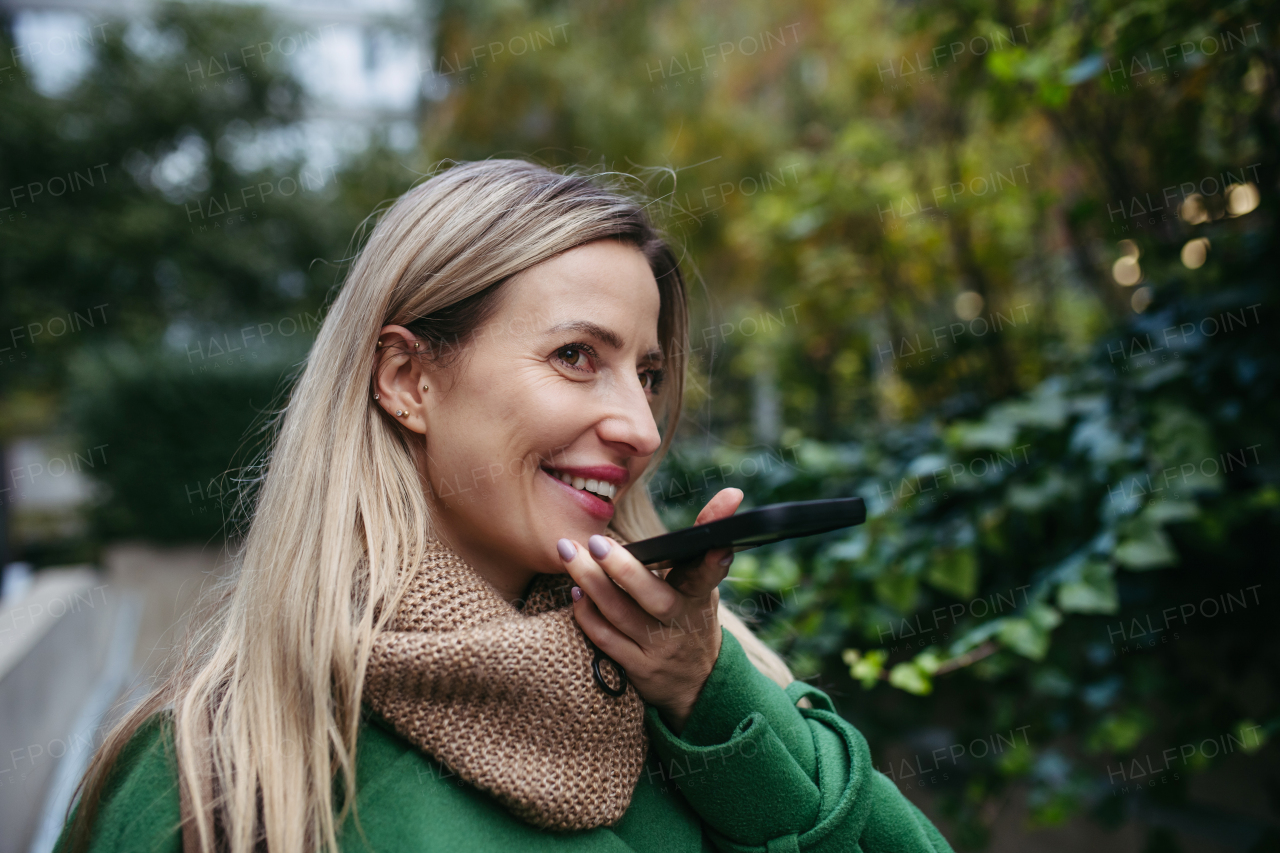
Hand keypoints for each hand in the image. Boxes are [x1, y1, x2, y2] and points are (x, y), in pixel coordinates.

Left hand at [557, 488, 744, 734]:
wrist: (696, 682)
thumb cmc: (692, 615)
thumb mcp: (704, 580)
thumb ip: (707, 535)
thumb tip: (731, 492)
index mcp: (700, 596)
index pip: (709, 574)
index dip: (714, 562)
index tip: (720, 547)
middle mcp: (682, 623)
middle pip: (655, 598)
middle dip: (624, 570)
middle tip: (595, 541)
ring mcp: (658, 648)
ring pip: (621, 616)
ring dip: (592, 584)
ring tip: (569, 554)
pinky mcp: (637, 668)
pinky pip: (607, 641)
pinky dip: (588, 616)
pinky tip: (575, 592)